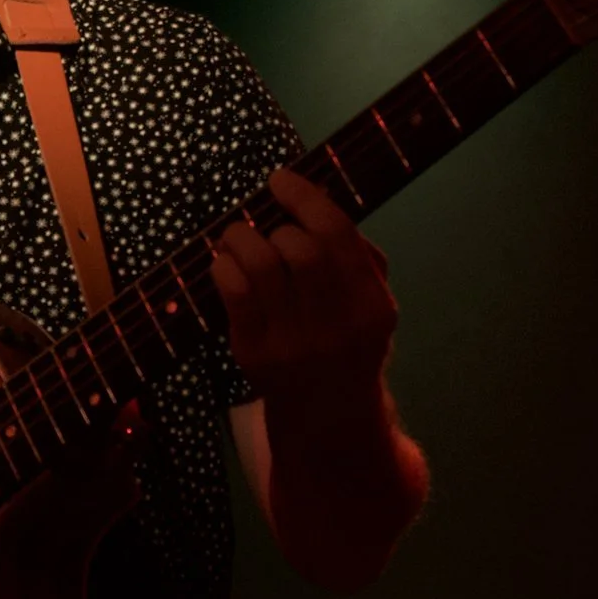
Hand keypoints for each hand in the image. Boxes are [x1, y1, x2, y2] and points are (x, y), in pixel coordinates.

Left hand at [209, 167, 397, 407]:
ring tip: (236, 236)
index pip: (338, 235)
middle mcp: (336, 324)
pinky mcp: (254, 354)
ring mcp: (293, 342)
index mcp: (372, 304)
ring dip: (241, 238)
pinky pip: (233, 294)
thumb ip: (360, 258)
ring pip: (261, 266)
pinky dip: (224, 266)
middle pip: (301, 250)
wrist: (329, 418)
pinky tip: (226, 264)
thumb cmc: (350, 345)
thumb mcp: (374, 306)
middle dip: (276, 225)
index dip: (304, 197)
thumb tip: (318, 204)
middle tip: (264, 223)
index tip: (280, 180)